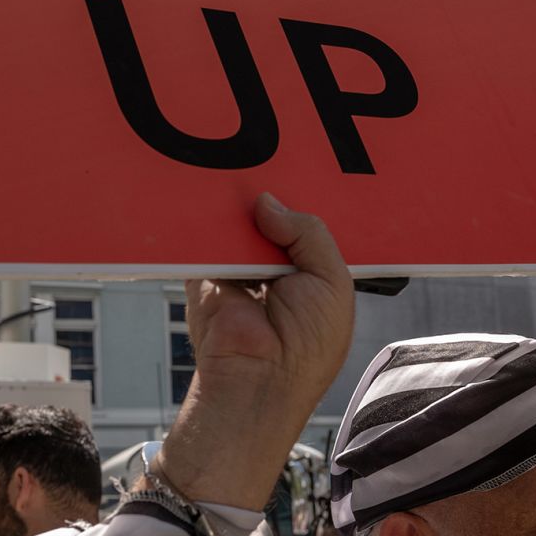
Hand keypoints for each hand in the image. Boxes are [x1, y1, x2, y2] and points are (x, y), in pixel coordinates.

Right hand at [159, 194, 352, 509]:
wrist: (257, 379)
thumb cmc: (307, 345)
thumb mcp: (332, 281)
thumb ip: (309, 233)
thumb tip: (268, 202)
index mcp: (311, 278)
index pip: (308, 229)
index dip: (308, 202)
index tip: (309, 168)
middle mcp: (275, 273)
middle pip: (274, 219)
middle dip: (276, 196)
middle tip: (276, 156)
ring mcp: (238, 272)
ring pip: (240, 223)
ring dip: (243, 204)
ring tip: (249, 169)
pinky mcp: (204, 274)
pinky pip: (206, 236)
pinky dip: (212, 219)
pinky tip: (222, 193)